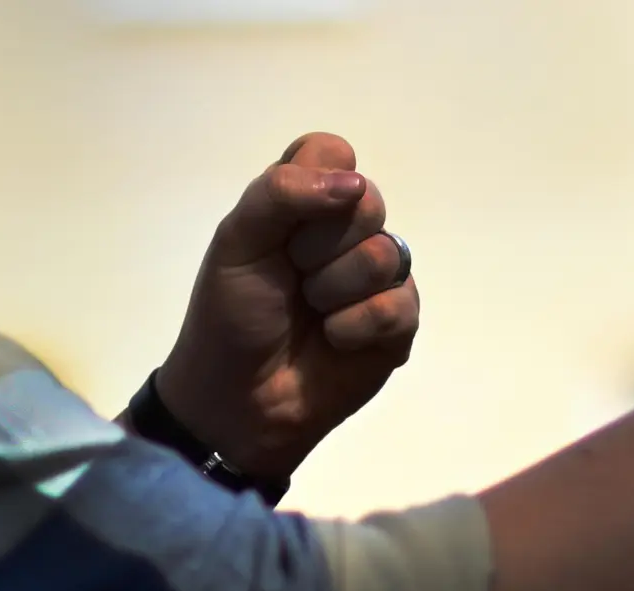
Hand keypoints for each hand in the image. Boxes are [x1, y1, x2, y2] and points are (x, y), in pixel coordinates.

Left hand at [154, 133, 419, 479]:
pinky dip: (354, 327)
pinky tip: (335, 341)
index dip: (312, 184)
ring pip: (385, 255)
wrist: (238, 396)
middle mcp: (349, 231)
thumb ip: (282, 194)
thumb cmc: (232, 313)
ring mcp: (380, 276)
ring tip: (312, 314)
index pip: (333, 151)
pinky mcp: (401, 323)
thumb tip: (355, 185)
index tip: (281, 224)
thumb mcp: (238, 241)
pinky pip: (397, 305)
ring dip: (333, 290)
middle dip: (318, 246)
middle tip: (291, 276)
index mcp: (307, 201)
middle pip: (367, 202)